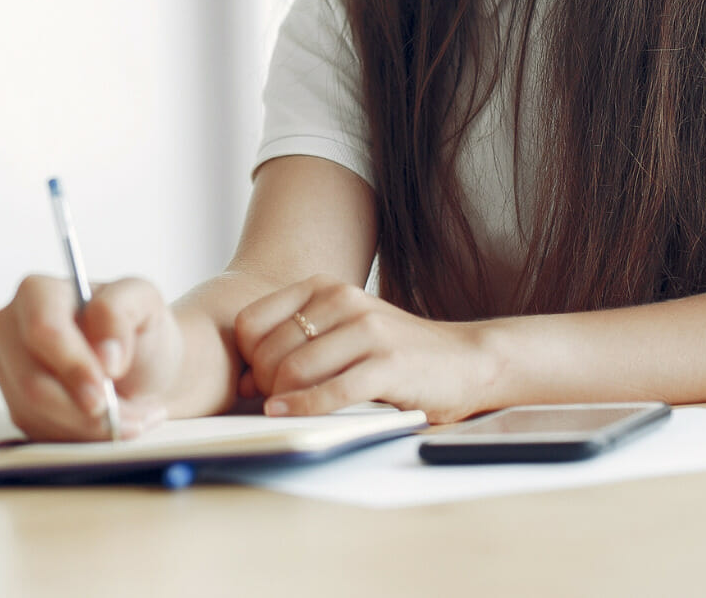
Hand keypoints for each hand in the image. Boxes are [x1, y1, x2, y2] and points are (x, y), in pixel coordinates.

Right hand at [0, 275, 182, 440]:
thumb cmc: (138, 329)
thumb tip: (105, 355)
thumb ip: (120, 312)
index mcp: (37, 293)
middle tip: (126, 417)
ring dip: (89, 426)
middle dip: (82, 409)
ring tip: (131, 417)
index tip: (103, 391)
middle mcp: (11, 329)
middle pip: (33, 382)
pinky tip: (109, 423)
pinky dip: (82, 436)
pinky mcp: (17, 407)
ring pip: (37, 413)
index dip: (72, 365)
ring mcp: (10, 371)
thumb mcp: (144, 301)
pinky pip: (42, 433)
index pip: (42, 331)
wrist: (142, 367)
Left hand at [234, 276, 494, 423]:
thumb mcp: (340, 334)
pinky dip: (303, 409)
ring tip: (287, 410)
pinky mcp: (387, 365)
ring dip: (281, 400)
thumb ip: (294, 347)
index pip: (251, 322)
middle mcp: (342, 300)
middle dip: (263, 385)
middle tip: (274, 402)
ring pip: (293, 370)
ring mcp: (367, 330)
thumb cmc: (393, 353)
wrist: (463, 361)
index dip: (247, 358)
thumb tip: (243, 381)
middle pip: (269, 351)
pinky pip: (330, 392)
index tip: (258, 380)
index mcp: (323, 288)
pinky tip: (290, 416)